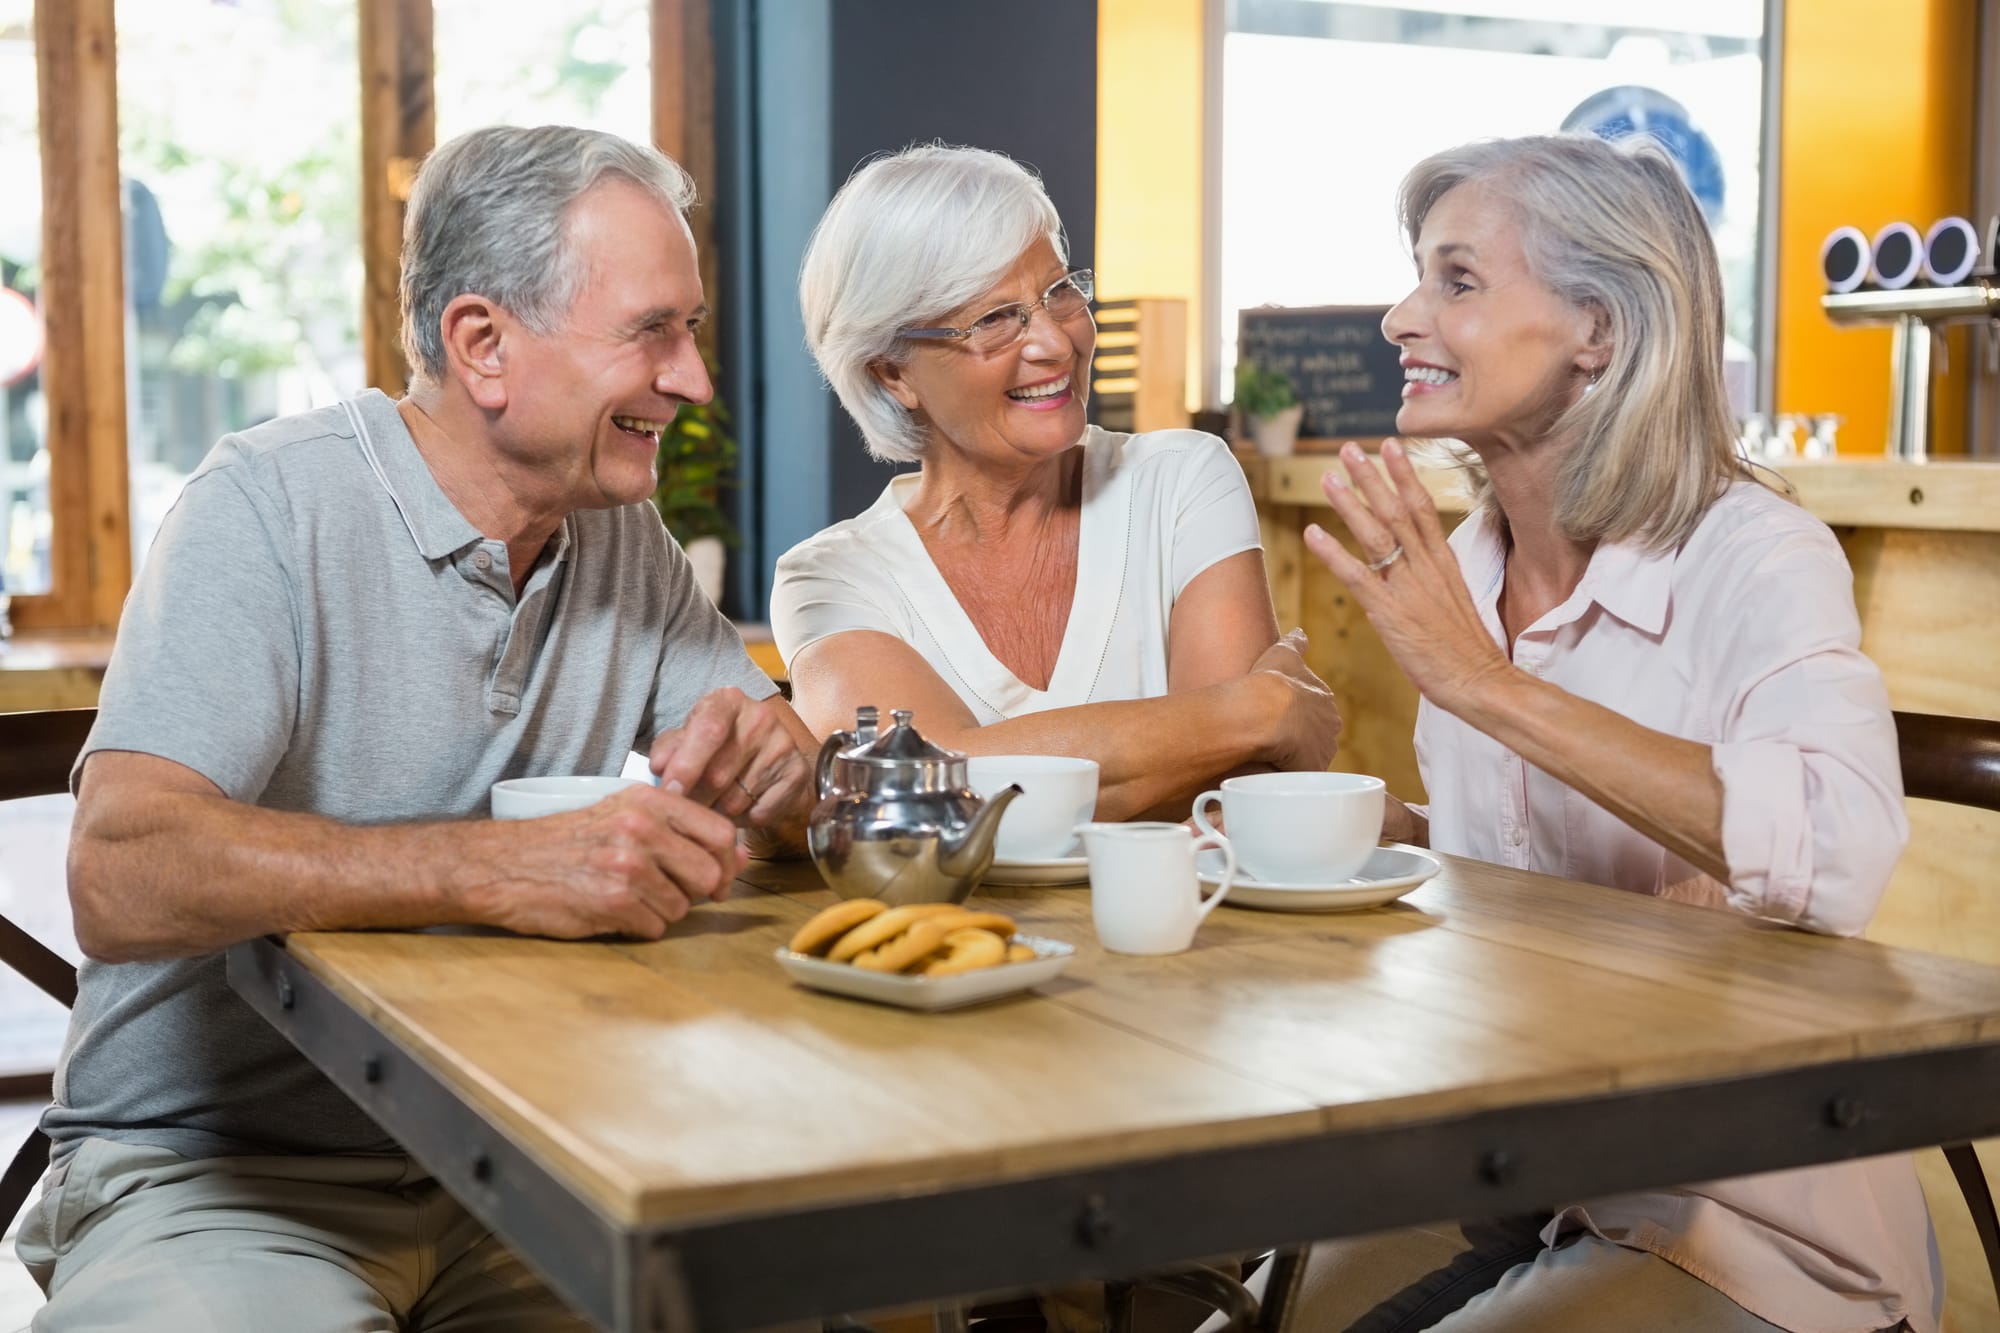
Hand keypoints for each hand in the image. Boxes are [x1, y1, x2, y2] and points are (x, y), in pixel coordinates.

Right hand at [471, 785, 746, 938]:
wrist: (502, 865)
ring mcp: (629, 865)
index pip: (720, 831)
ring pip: (682, 906)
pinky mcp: (614, 901)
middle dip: (695, 892)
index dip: (726, 862)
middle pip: (708, 873)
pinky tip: (611, 911)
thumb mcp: (622, 816)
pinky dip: (638, 927)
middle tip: (668, 893)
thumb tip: (740, 856)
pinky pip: (655, 927)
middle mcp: (642, 828)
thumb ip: (680, 831)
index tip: (718, 877)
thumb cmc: (566, 842)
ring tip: (627, 897)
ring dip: (661, 911)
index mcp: (648, 801)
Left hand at [649, 687, 812, 829]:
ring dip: (718, 811)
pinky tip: (740, 806)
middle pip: (718, 774)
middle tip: (687, 804)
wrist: (769, 755)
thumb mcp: (688, 738)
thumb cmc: (718, 745)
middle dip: (696, 798)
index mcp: (728, 701)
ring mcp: (783, 746)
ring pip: (736, 799)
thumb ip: (668, 749)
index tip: (669, 791)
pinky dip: (743, 819)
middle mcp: (760, 718)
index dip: (686, 765)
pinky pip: (759, 813)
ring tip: (715, 802)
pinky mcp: (797, 774)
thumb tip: (659, 766)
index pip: (708, 731)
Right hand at [1249, 628, 1342, 770]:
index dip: (1298, 714)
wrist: (1264, 713)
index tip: (1281, 717)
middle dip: (1300, 739)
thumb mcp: (1282, 652)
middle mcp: (1329, 725)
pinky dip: (1290, 776)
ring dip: (1295, 759)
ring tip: (1271, 759)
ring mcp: (1322, 750)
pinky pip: (1301, 777)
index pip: (1316, 710)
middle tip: (1275, 740)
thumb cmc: (1271, 682)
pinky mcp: (1311, 771)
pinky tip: (1273, 774)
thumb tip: (1300, 632)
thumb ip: (1294, 642)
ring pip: (1309, 757)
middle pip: (1316, 736)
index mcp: (1324, 699)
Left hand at [1304, 441, 1510, 714]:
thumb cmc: (1467, 648)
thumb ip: (1432, 578)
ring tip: (1329, 477)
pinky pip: (1357, 575)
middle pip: (1396, 510)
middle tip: (1348, 448)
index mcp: (1444, 562)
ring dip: (1350, 503)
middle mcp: (1426, 566)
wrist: (1480, 680)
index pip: (1423, 506)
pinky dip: (1333, 552)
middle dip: (1371, 476)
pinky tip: (1313, 532)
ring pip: (1376, 534)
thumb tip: (1413, 567)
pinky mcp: (1391, 613)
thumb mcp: (1454, 600)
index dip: (1404, 474)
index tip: (1391, 444)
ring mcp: (1408, 587)